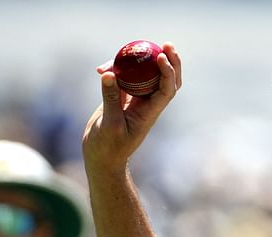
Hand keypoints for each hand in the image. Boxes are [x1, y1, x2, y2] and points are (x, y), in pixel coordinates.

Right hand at [82, 41, 182, 172]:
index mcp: (150, 112)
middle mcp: (147, 104)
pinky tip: (102, 67)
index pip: (167, 90)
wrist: (101, 157)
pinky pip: (124, 79)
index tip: (161, 57)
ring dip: (142, 61)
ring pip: (145, 76)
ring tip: (132, 46)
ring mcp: (135, 100)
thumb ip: (110, 99)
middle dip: (170, 61)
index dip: (168, 72)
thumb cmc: (108, 147)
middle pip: (165, 79)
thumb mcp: (110, 124)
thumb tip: (108, 73)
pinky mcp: (121, 98)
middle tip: (166, 44)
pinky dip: (117, 70)